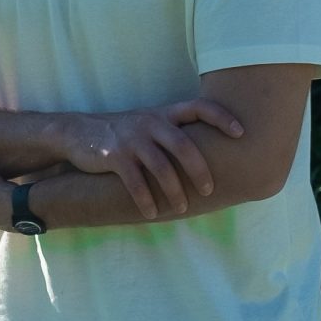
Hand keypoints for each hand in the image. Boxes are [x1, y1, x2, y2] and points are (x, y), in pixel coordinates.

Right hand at [56, 98, 243, 217]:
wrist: (79, 133)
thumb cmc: (124, 133)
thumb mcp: (149, 124)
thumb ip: (174, 133)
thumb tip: (210, 154)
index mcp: (164, 114)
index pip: (199, 107)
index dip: (222, 117)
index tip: (241, 133)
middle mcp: (151, 123)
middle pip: (184, 145)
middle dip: (200, 170)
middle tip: (210, 190)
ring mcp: (132, 139)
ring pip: (162, 167)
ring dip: (175, 191)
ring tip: (183, 208)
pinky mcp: (114, 156)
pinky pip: (135, 182)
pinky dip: (146, 200)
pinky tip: (153, 213)